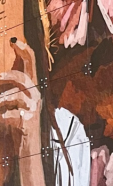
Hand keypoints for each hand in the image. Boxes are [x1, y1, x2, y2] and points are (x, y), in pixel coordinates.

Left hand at [0, 39, 41, 153]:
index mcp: (31, 85)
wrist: (22, 145)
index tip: (14, 40)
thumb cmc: (13, 119)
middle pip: (23, 77)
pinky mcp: (28, 121)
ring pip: (15, 96)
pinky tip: (2, 119)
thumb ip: (9, 79)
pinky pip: (11, 113)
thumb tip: (8, 59)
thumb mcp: (10, 95)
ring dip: (1, 100)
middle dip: (6, 76)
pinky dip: (2, 116)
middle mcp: (35, 95)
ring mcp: (33, 109)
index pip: (32, 63)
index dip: (24, 50)